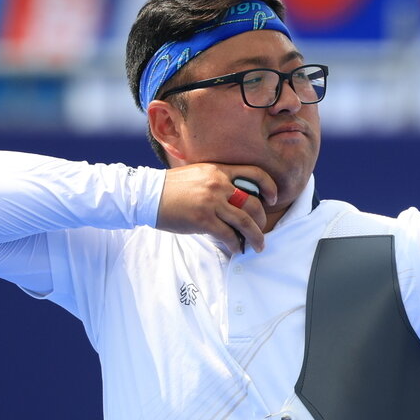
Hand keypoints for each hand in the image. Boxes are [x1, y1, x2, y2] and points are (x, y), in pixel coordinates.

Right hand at [156, 163, 278, 254]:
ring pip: (245, 222)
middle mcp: (218, 184)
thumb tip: (238, 197)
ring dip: (255, 237)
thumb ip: (219, 180)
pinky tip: (236, 249)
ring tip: (258, 246)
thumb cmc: (172, 187)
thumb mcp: (199, 174)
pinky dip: (235, 244)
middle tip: (261, 231)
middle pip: (253, 203)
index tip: (273, 199)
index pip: (255, 173)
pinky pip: (228, 235)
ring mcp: (211, 202)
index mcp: (219, 170)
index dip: (269, 187)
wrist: (146, 195)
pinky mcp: (203, 219)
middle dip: (262, 221)